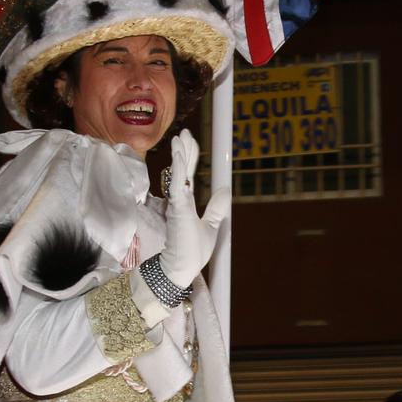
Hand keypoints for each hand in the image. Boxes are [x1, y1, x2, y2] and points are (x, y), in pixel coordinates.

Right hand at [158, 129, 227, 286]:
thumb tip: (225, 188)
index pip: (188, 175)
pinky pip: (177, 186)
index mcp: (186, 203)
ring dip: (180, 155)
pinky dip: (178, 170)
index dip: (189, 157)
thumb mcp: (211, 226)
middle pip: (183, 170)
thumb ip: (216, 208)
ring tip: (179, 137)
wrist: (180, 269)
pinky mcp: (177, 210)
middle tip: (184, 132)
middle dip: (184, 150)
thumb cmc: (191, 251)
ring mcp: (177, 204)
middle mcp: (179, 200)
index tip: (189, 141)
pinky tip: (179, 156)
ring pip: (178, 174)